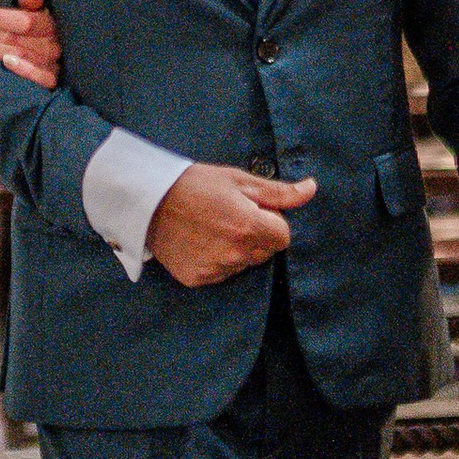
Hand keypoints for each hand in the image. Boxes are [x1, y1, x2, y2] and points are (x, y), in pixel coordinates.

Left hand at [0, 0, 61, 88]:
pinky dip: (25, 69)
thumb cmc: (42, 32)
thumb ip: (34, 1)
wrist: (63, 59)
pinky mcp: (53, 81)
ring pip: (19, 54)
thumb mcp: (40, 12)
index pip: (22, 20)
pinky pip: (42, 77)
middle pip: (14, 37)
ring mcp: (53, 63)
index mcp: (50, 23)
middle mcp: (52, 43)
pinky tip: (5, 62)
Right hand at [145, 162, 318, 286]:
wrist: (147, 201)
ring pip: (242, 264)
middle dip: (256, 237)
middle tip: (229, 216)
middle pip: (265, 253)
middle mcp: (235, 254)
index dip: (271, 221)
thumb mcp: (238, 180)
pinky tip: (199, 241)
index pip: (283, 237)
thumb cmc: (194, 184)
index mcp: (249, 227)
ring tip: (211, 227)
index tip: (251, 210)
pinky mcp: (198, 278)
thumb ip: (279, 192)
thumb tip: (311, 189)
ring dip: (235, 250)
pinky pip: (220, 273)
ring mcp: (215, 269)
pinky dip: (215, 260)